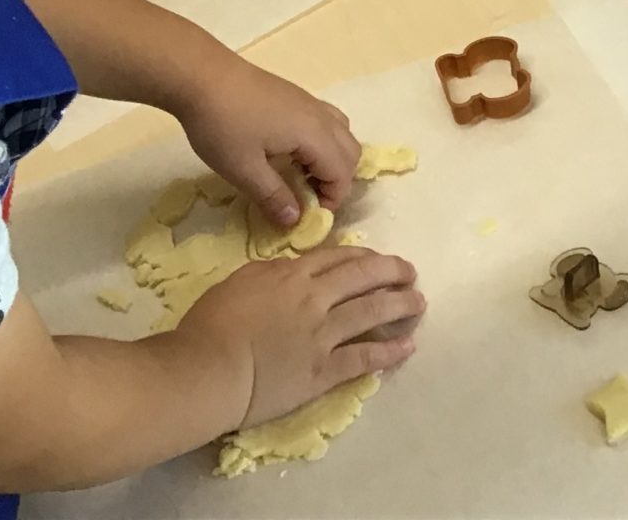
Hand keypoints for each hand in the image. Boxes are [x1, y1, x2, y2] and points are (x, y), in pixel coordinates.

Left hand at [173, 58, 360, 226]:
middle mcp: (320, 116)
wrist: (202, 76)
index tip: (304, 216)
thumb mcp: (243, 169)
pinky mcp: (295, 96)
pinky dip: (321, 142)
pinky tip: (289, 150)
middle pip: (350, 152)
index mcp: (314, 134)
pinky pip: (326, 121)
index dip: (331, 200)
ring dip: (330, 159)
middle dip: (336, 180)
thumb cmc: (223, 125)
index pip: (342, 173)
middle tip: (305, 198)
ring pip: (341, 134)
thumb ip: (273, 197)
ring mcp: (309, 102)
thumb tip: (295, 220)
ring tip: (299, 175)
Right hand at [178, 248, 425, 428]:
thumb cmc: (209, 327)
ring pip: (372, 312)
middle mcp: (315, 299)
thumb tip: (290, 271)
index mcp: (292, 275)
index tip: (376, 258)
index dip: (362, 256)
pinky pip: (365, 358)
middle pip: (363, 277)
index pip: (337, 258)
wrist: (208, 371)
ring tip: (419, 303)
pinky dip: (390, 352)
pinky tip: (408, 348)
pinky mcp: (324, 371)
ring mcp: (323, 335)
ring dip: (401, 305)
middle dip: (392, 271)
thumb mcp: (238, 283)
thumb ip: (270, 273)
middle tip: (410, 272)